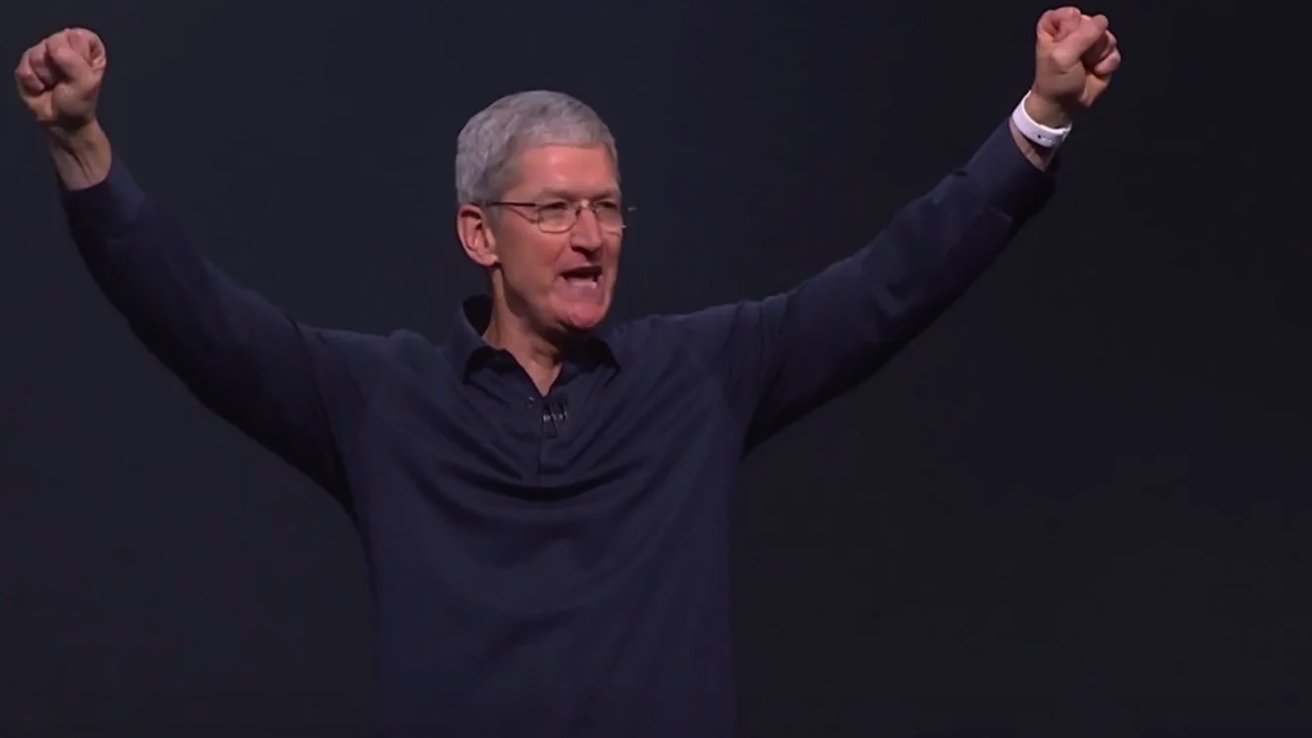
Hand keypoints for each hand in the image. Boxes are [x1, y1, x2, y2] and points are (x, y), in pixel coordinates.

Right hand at [14, 28, 106, 137]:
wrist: (60, 122)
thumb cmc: (79, 102)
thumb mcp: (86, 83)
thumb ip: (74, 62)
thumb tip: (53, 46)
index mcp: (86, 46)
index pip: (78, 35)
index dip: (78, 55)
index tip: (82, 71)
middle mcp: (65, 45)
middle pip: (54, 41)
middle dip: (58, 65)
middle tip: (65, 80)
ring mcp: (44, 53)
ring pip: (36, 53)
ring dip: (45, 75)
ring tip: (53, 85)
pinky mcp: (27, 63)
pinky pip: (24, 66)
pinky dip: (32, 81)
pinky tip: (40, 87)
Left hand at [1027, 7, 1121, 126]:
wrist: (1065, 105)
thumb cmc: (1055, 81)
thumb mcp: (1062, 56)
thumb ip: (1081, 36)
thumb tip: (1102, 21)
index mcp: (1054, 25)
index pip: (1071, 13)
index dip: (1071, 30)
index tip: (1063, 45)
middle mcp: (1074, 29)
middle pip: (1093, 22)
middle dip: (1089, 43)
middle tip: (1076, 58)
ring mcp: (1091, 41)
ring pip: (1107, 36)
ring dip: (1098, 54)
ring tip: (1085, 65)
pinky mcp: (1104, 54)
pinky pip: (1114, 50)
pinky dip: (1107, 63)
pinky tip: (1096, 71)